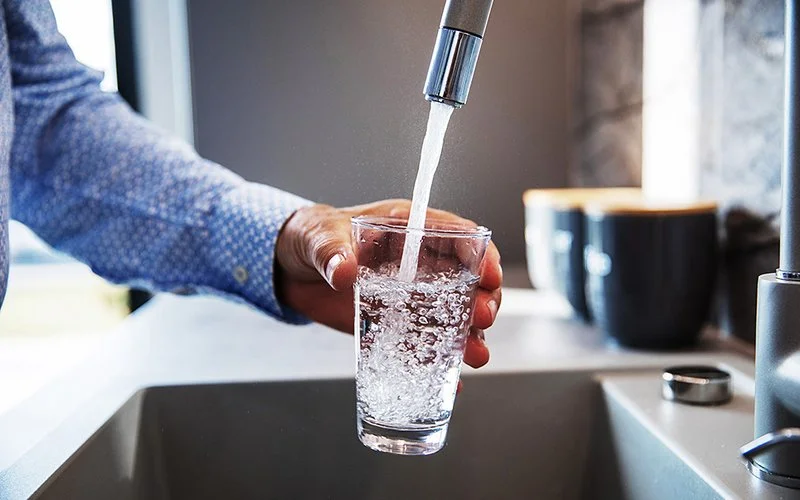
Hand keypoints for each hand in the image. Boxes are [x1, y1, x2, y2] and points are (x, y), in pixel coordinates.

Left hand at [275, 199, 501, 368]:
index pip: (456, 236)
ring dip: (468, 336)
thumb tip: (344, 271)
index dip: (480, 254)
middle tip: (482, 319)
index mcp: (407, 230)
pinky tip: (450, 382)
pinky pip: (421, 344)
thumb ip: (330, 251)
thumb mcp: (318, 236)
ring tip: (475, 356)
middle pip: (465, 280)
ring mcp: (408, 297)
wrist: (288, 269)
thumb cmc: (309, 237)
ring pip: (452, 316)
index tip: (489, 275)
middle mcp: (417, 264)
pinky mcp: (393, 324)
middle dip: (481, 300)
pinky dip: (436, 363)